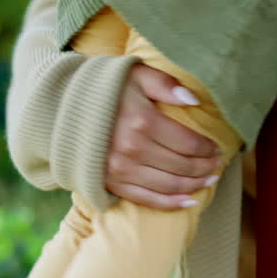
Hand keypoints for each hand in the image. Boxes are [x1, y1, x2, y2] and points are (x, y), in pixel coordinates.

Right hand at [105, 64, 221, 209]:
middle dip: (205, 167)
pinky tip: (189, 201)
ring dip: (193, 186)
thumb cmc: (103, 87)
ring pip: (168, 185)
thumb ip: (166, 85)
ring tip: (209, 181)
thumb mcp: (135, 73)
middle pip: (181, 166)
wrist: (58, 106)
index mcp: (142, 121)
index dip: (208, 148)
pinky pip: (145, 199)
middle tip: (217, 165)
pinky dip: (170, 203)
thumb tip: (194, 101)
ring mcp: (118, 170)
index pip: (188, 142)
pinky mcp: (107, 183)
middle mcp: (131, 149)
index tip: (218, 148)